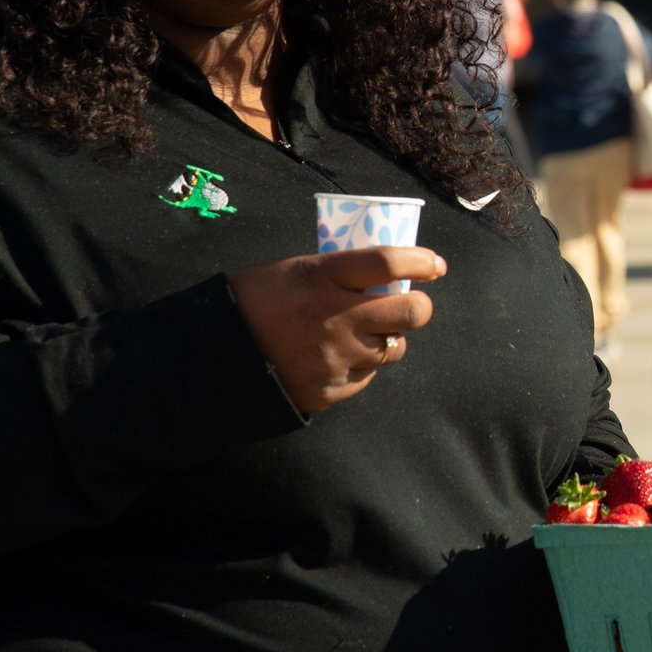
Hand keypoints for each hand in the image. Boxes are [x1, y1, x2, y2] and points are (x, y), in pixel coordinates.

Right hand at [227, 246, 445, 413]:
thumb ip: (343, 272)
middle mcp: (336, 317)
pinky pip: (367, 375)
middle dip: (418, 308)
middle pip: (411, 313)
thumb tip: (391, 273)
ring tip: (360, 333)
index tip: (434, 265)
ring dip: (385, 338)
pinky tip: (335, 357)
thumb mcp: (299, 270)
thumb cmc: (261, 300)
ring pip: (393, 348)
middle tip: (409, 306)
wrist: (217, 355)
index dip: (421, 262)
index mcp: (323, 277)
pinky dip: (360, 365)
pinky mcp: (333, 389)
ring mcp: (337, 357)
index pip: (389, 263)